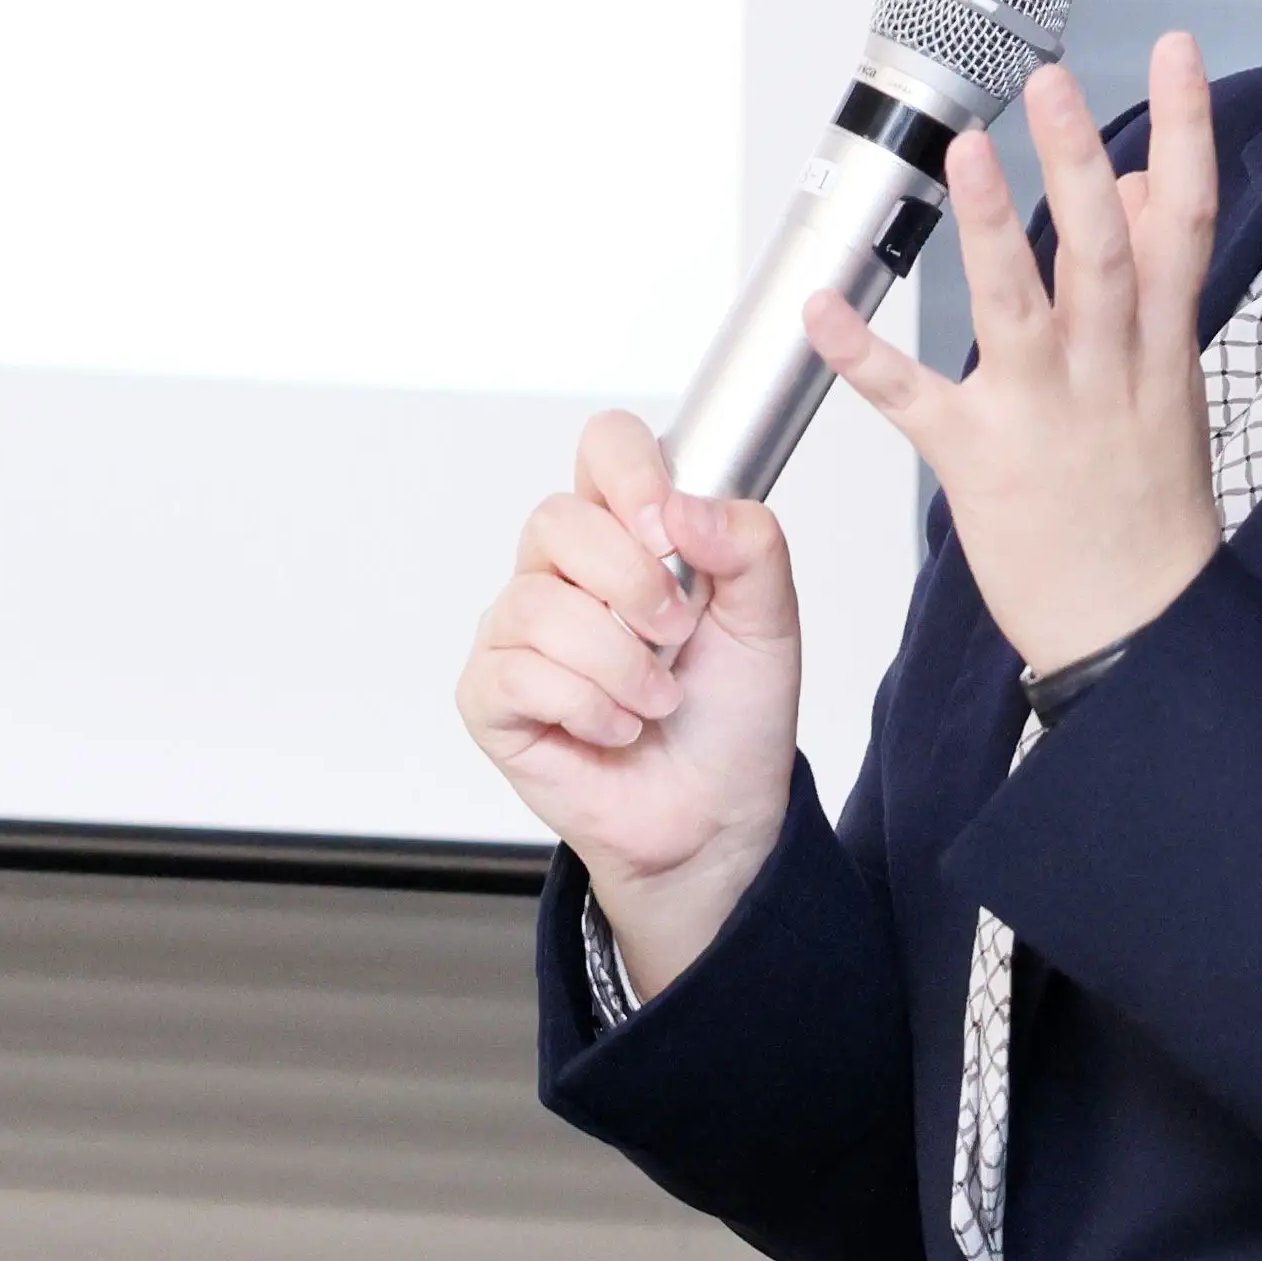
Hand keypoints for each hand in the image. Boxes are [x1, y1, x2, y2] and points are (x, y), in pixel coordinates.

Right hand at [451, 409, 803, 996]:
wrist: (715, 814)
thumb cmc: (732, 713)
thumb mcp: (770, 620)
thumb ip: (748, 544)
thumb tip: (684, 506)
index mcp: (628, 530)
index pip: (604, 446)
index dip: (630, 473)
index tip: (668, 528)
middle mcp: (562, 569)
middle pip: (557, 520)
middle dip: (633, 584)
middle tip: (678, 633)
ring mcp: (517, 630)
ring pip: (537, 605)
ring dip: (620, 663)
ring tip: (658, 698)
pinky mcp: (491, 694)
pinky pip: (517, 674)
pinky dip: (587, 707)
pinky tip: (615, 727)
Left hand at [806, 33, 1224, 676]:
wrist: (1137, 630)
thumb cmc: (1149, 511)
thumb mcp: (1169, 384)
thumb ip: (1149, 279)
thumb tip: (1132, 180)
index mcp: (1157, 346)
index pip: (1185, 220)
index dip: (1186, 130)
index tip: (1177, 50)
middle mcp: (1106, 370)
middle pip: (1100, 250)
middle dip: (1077, 163)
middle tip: (1052, 83)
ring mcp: (1042, 414)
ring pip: (1019, 308)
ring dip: (992, 227)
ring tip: (967, 151)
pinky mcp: (977, 461)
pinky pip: (914, 400)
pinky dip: (865, 355)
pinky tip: (824, 309)